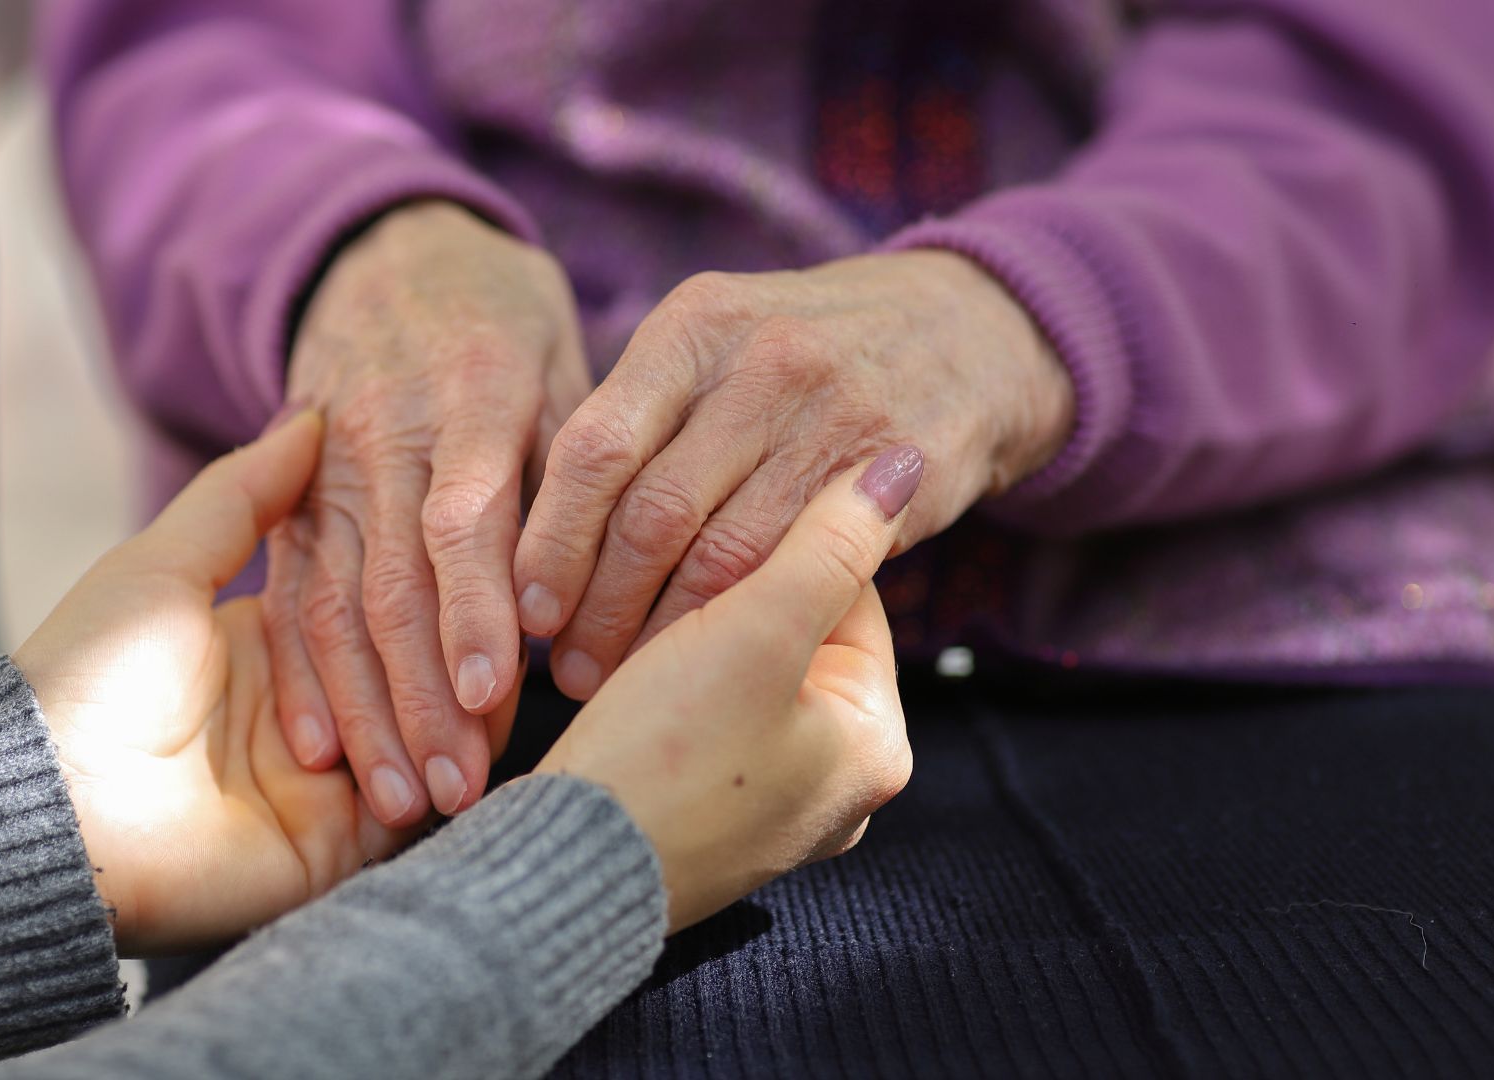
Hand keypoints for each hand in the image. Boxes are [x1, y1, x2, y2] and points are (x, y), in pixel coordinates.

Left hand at [14, 409, 514, 953]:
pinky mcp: (334, 849)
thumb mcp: (166, 564)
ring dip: (464, 718)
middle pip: (409, 677)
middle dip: (460, 657)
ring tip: (503, 686)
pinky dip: (447, 776)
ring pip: (425, 741)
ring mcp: (325, 787)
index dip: (425, 585)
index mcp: (268, 646)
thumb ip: (242, 497)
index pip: (372, 607)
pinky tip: (481, 743)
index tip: (478, 553)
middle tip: (512, 622)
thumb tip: (310, 418)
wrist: (54, 804)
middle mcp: (307, 717)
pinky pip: (413, 814)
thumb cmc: (91, 674)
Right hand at [265, 201, 589, 824]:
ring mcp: (323, 470)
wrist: (387, 255)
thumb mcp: (560, 362)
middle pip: (393, 580)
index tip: (496, 698)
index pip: (466, 518)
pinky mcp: (287, 499)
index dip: (475, 610)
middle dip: (421, 695)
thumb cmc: (505, 324)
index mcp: (470, 395)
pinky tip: (319, 750)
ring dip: (363, 709)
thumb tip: (607, 589)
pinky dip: (299, 675)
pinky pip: (287, 594)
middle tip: (456, 792)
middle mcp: (385, 436)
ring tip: (397, 801)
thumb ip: (577, 469)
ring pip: (334, 602)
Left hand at [513, 251, 1073, 698]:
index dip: (552, 542)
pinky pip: (797, 573)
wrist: (968, 333)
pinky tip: (708, 659)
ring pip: (721, 557)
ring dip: (662, 634)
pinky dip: (742, 626)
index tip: (525, 610)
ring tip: (623, 676)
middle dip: (598, 605)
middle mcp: (761, 362)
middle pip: (650, 512)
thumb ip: (639, 416)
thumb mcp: (719, 345)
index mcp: (695, 326)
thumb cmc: (803, 358)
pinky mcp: (892, 477)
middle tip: (568, 665)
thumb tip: (531, 530)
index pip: (595, 448)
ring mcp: (833, 417)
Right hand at [537, 448, 922, 930]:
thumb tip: (902, 467)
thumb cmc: (664, 758)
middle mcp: (839, 787)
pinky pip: (702, 725)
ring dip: (688, 638)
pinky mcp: (707, 820)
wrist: (561, 873)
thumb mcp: (757, 631)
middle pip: (798, 638)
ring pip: (742, 678)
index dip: (780, 544)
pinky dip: (664, 691)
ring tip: (629, 626)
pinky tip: (620, 679)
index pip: (852, 597)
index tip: (715, 521)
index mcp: (878, 746)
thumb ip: (830, 543)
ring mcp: (772, 810)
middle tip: (663, 574)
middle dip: (730, 597)